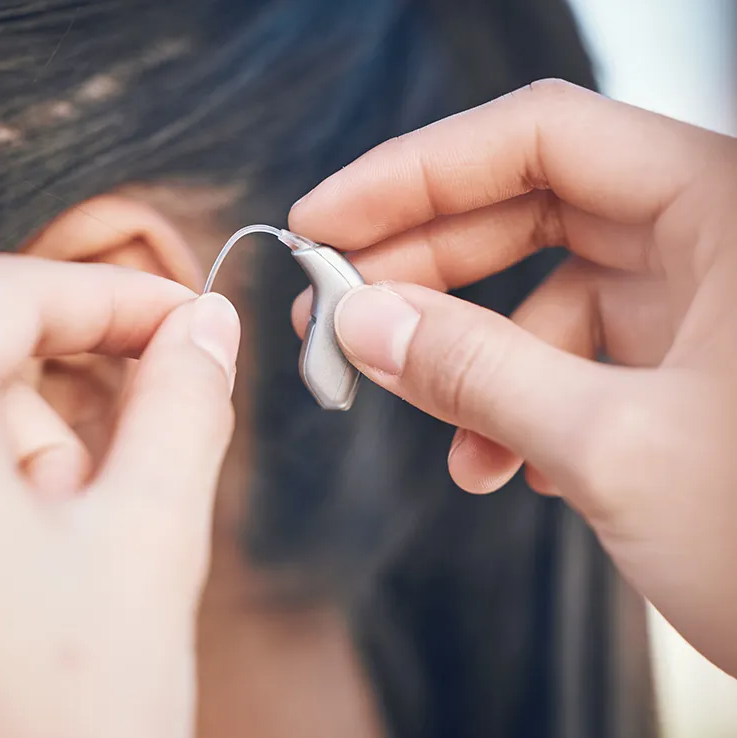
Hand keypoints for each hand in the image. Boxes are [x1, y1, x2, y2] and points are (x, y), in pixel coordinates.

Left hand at [0, 255, 239, 737]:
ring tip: (72, 569)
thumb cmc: (63, 718)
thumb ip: (186, 404)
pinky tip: (32, 579)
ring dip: (41, 471)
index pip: (11, 293)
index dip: (115, 296)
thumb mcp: (149, 539)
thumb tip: (209, 323)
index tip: (191, 323)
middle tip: (128, 498)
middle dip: (76, 411)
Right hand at [290, 80, 736, 674]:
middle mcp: (716, 238)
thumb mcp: (616, 448)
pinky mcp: (689, 366)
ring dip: (471, 359)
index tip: (325, 223)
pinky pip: (576, 355)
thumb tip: (360, 321)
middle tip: (335, 315)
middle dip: (423, 267)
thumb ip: (477, 371)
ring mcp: (703, 304)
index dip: (413, 173)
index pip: (539, 138)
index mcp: (726, 210)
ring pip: (545, 291)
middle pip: (530, 207)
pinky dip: (524, 404)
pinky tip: (513, 468)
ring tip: (439, 435)